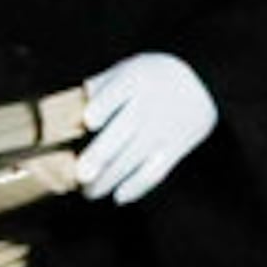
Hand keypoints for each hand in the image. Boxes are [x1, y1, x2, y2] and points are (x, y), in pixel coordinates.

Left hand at [77, 52, 215, 204]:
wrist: (202, 81)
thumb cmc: (149, 77)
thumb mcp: (126, 70)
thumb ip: (96, 89)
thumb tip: (64, 115)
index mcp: (135, 78)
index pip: (119, 91)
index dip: (104, 106)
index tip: (88, 121)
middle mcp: (152, 103)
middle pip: (126, 129)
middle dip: (103, 154)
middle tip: (81, 175)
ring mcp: (166, 126)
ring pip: (138, 156)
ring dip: (111, 178)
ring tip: (88, 193)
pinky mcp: (178, 146)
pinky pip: (157, 170)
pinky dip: (137, 187)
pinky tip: (118, 196)